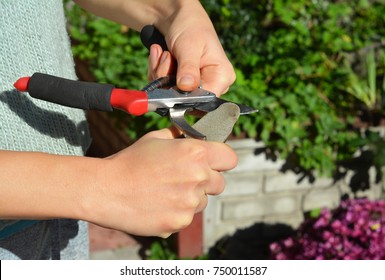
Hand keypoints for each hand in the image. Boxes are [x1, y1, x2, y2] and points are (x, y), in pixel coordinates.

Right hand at [86, 128, 236, 236]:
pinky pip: (187, 217)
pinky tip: (158, 204)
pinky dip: (177, 212)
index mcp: (195, 153)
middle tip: (184, 178)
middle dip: (207, 180)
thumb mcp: (156, 139)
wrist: (106, 189)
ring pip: (203, 201)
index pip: (230, 158)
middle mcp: (198, 177)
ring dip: (191, 197)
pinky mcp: (180, 222)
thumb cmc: (130, 161)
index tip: (214, 162)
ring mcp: (190, 203)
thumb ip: (182, 136)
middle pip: (220, 183)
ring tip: (165, 191)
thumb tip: (195, 135)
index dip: (221, 159)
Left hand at [148, 3, 235, 95]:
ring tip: (164, 53)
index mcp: (222, 77)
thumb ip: (189, 69)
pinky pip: (163, 87)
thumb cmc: (190, 27)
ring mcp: (195, 85)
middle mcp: (211, 84)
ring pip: (170, 93)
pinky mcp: (181, 84)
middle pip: (185, 98)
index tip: (171, 84)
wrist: (177, 18)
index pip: (206, 100)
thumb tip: (186, 87)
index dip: (186, 97)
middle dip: (168, 80)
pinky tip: (160, 55)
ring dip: (160, 73)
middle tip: (166, 57)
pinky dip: (157, 72)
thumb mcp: (190, 47)